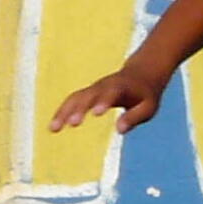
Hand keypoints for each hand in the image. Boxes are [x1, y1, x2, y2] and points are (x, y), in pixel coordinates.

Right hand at [49, 67, 164, 134]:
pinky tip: (54, 127)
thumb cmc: (146, 94)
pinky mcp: (87, 93)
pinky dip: (62, 112)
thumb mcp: (149, 107)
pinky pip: (72, 101)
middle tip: (72, 124)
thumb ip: (135, 117)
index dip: (103, 102)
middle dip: (79, 109)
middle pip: (88, 95)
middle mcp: (103, 86)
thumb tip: (120, 130)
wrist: (141, 73)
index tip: (96, 114)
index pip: (110, 93)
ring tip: (54, 129)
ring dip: (64, 112)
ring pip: (75, 98)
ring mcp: (93, 88)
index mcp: (121, 87)